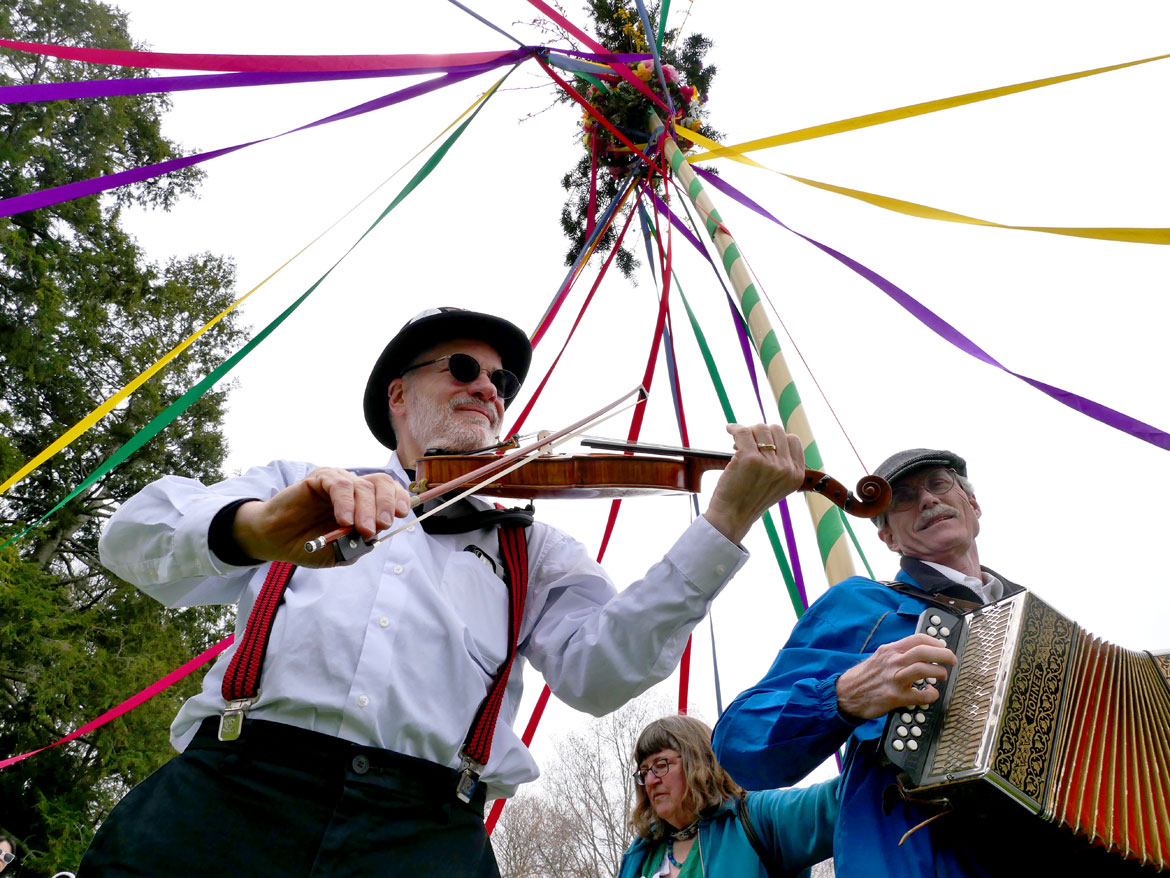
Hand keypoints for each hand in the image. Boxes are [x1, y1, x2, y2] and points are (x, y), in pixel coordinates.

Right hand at [232, 468, 412, 566]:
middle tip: (381, 525)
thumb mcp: (341, 552)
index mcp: (364, 503)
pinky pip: (339, 485)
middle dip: (386, 504)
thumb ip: (359, 546)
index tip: (402, 514)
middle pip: (382, 484)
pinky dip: (345, 502)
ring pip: (362, 486)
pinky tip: (343, 520)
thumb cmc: (311, 544)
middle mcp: (354, 489)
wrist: (276, 541)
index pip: (390, 491)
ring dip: (366, 509)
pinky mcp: (320, 479)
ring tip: (361, 529)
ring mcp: (337, 482)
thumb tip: (376, 537)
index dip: (399, 499)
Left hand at [702, 424, 804, 543]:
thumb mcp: (777, 485)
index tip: (762, 445)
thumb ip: (781, 464)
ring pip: (760, 428)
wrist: (732, 517)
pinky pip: (743, 431)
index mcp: (796, 475)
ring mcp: (769, 463)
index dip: (775, 438)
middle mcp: (786, 469)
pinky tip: (730, 429)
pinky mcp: (749, 459)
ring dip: (748, 432)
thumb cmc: (749, 499)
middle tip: (748, 444)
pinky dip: (735, 428)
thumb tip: (769, 433)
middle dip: (760, 433)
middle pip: (776, 430)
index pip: (792, 440)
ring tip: (738, 443)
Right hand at [835, 633, 957, 720]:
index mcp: (889, 650)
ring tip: (943, 676)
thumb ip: (898, 654)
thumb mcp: (880, 657)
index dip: (936, 642)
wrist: (846, 693)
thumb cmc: (865, 677)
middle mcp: (892, 661)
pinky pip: (921, 694)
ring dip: (940, 672)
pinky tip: (931, 694)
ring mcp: (894, 679)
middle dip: (944, 655)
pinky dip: (931, 694)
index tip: (943, 647)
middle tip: (952, 660)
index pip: (918, 639)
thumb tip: (920, 652)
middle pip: (924, 651)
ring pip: (924, 669)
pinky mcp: (896, 696)